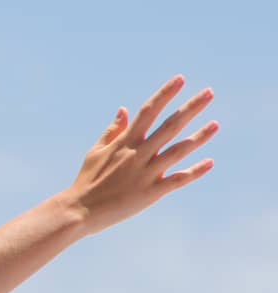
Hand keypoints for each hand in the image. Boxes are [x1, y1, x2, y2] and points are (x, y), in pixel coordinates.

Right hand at [66, 74, 216, 237]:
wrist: (78, 212)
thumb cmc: (86, 182)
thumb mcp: (95, 152)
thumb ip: (113, 131)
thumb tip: (124, 110)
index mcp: (125, 143)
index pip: (148, 111)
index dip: (165, 94)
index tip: (180, 79)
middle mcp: (137, 154)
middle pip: (169, 126)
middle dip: (190, 108)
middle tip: (209, 93)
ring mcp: (144, 174)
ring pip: (177, 151)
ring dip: (198, 137)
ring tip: (216, 124)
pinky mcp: (149, 193)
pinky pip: (176, 180)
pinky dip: (194, 172)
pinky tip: (209, 163)